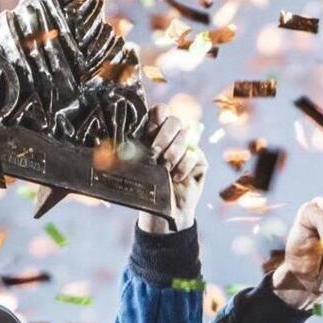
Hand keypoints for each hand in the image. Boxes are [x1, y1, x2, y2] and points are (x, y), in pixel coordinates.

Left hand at [137, 105, 207, 234]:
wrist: (166, 211)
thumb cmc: (149, 188)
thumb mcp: (139, 165)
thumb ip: (137, 147)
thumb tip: (123, 130)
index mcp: (155, 134)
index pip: (160, 111)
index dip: (156, 117)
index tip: (149, 132)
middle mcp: (173, 138)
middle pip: (174, 120)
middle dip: (164, 136)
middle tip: (155, 153)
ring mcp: (188, 148)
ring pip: (184, 137)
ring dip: (173, 154)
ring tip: (165, 170)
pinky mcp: (199, 160)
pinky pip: (193, 154)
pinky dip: (184, 166)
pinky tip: (177, 177)